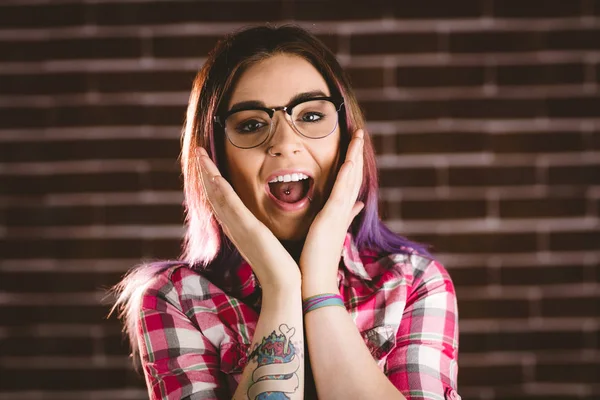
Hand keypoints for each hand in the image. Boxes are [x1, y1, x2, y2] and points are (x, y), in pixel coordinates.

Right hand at [197, 148, 300, 289]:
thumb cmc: (283, 268)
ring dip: (207, 174)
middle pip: (214, 196)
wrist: (285, 286)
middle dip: (205, 174)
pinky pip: (229, 204)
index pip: (223, 202)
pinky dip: (219, 188)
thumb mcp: (272, 243)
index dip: (212, 183)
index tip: (208, 165)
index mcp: (241, 230)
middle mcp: (235, 227)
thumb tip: (270, 226)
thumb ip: (267, 232)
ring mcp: (239, 228)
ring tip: (200, 155)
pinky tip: (212, 174)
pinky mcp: (247, 229)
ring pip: (217, 196)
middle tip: (198, 153)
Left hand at [299, 129, 364, 295]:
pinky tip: (350, 159)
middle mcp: (343, 210)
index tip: (353, 146)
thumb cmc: (316, 261)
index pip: (349, 182)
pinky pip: (342, 190)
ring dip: (355, 155)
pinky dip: (347, 173)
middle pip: (353, 175)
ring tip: (357, 135)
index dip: (352, 163)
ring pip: (351, 178)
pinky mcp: (333, 218)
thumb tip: (355, 206)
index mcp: (339, 213)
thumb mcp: (329, 233)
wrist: (315, 283)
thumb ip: (344, 217)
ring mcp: (339, 213)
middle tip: (359, 132)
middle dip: (356, 153)